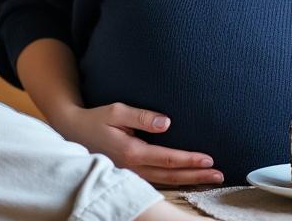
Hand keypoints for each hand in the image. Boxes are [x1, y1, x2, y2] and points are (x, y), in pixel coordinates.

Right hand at [49, 103, 222, 186]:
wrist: (72, 131)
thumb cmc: (95, 118)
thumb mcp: (116, 111)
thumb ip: (141, 116)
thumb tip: (166, 123)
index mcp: (131, 152)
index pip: (167, 158)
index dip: (189, 159)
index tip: (209, 159)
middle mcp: (133, 167)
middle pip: (171, 175)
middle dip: (196, 175)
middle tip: (219, 175)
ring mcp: (130, 173)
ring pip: (165, 181)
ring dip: (189, 180)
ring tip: (210, 179)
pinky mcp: (129, 173)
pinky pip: (156, 181)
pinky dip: (174, 181)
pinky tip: (187, 179)